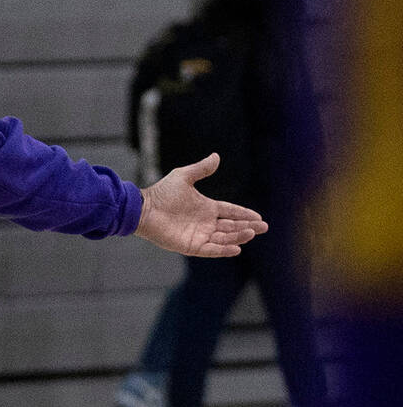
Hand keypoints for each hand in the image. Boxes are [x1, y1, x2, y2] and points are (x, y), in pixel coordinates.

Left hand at [135, 153, 267, 256]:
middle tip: (264, 227)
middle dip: (247, 227)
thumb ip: (201, 169)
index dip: (244, 214)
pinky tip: (237, 249)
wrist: (144, 209)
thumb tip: (217, 156)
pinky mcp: (191, 246)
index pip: (230, 211)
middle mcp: (205, 223)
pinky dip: (223, 250)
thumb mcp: (183, 177)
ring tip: (252, 233)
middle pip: (231, 226)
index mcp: (206, 207)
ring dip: (238, 236)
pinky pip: (211, 250)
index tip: (259, 217)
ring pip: (224, 238)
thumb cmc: (161, 193)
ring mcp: (199, 235)